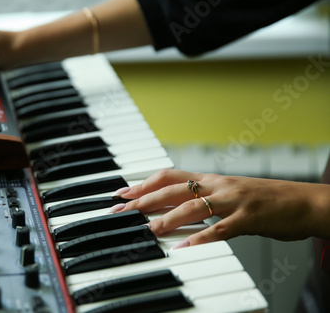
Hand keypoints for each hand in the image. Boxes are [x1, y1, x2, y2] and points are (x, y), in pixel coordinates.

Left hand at [111, 169, 329, 247]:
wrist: (304, 201)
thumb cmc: (265, 199)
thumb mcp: (228, 193)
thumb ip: (202, 199)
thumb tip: (173, 208)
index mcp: (211, 179)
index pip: (169, 176)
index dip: (143, 183)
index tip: (122, 193)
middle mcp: (218, 185)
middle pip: (174, 190)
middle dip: (144, 200)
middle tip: (122, 211)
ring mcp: (233, 200)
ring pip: (193, 207)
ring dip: (167, 218)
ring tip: (148, 229)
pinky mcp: (249, 218)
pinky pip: (221, 229)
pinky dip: (201, 239)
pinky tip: (185, 248)